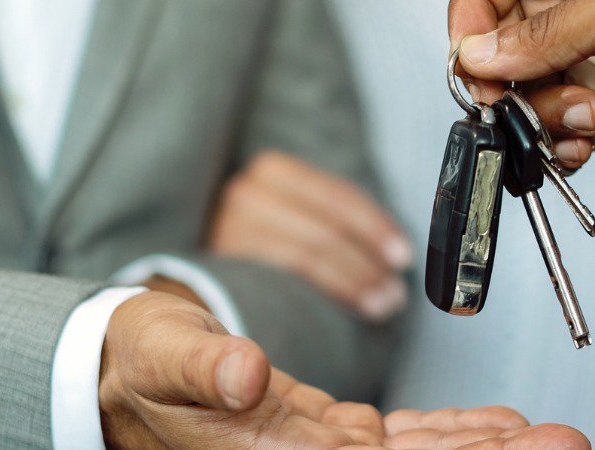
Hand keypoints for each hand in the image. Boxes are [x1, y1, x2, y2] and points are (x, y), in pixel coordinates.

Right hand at [98, 291, 590, 448]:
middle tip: (565, 443)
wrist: (117, 375)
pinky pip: (402, 441)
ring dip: (485, 449)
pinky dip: (451, 433)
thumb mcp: (160, 354)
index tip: (515, 446)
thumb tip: (242, 374)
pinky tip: (496, 425)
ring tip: (551, 437)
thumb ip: (200, 365)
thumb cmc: (137, 364)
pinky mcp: (329, 434)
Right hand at [209, 150, 411, 321]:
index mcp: (272, 171)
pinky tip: (346, 308)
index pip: (335, 196)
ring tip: (382, 305)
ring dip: (352, 281)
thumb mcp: (294, 216)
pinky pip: (279, 278)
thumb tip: (394, 250)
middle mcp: (245, 192)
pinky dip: (321, 292)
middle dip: (367, 262)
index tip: (402, 256)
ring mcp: (227, 227)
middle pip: (323, 226)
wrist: (191, 285)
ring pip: (305, 252)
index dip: (375, 226)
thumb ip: (330, 219)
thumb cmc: (262, 245)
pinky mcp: (216, 263)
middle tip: (396, 295)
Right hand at [450, 0, 594, 208]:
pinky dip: (562, 143)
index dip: (479, 14)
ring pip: (534, 88)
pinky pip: (560, 128)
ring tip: (586, 120)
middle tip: (511, 98)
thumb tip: (484, 51)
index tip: (471, 50)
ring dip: (543, 112)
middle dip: (507, 73)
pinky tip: (587, 145)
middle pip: (512, 37)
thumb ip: (549, 29)